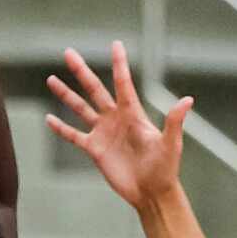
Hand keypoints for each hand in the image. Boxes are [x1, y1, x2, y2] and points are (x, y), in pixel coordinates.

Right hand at [46, 41, 193, 210]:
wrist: (152, 193)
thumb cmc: (165, 168)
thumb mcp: (170, 144)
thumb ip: (174, 121)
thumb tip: (188, 100)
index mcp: (132, 114)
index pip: (123, 83)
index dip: (119, 64)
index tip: (115, 44)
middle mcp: (116, 119)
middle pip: (95, 89)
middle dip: (81, 71)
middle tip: (68, 52)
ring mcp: (103, 133)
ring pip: (80, 108)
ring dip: (66, 95)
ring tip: (51, 79)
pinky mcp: (95, 150)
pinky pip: (74, 136)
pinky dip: (61, 128)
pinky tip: (49, 118)